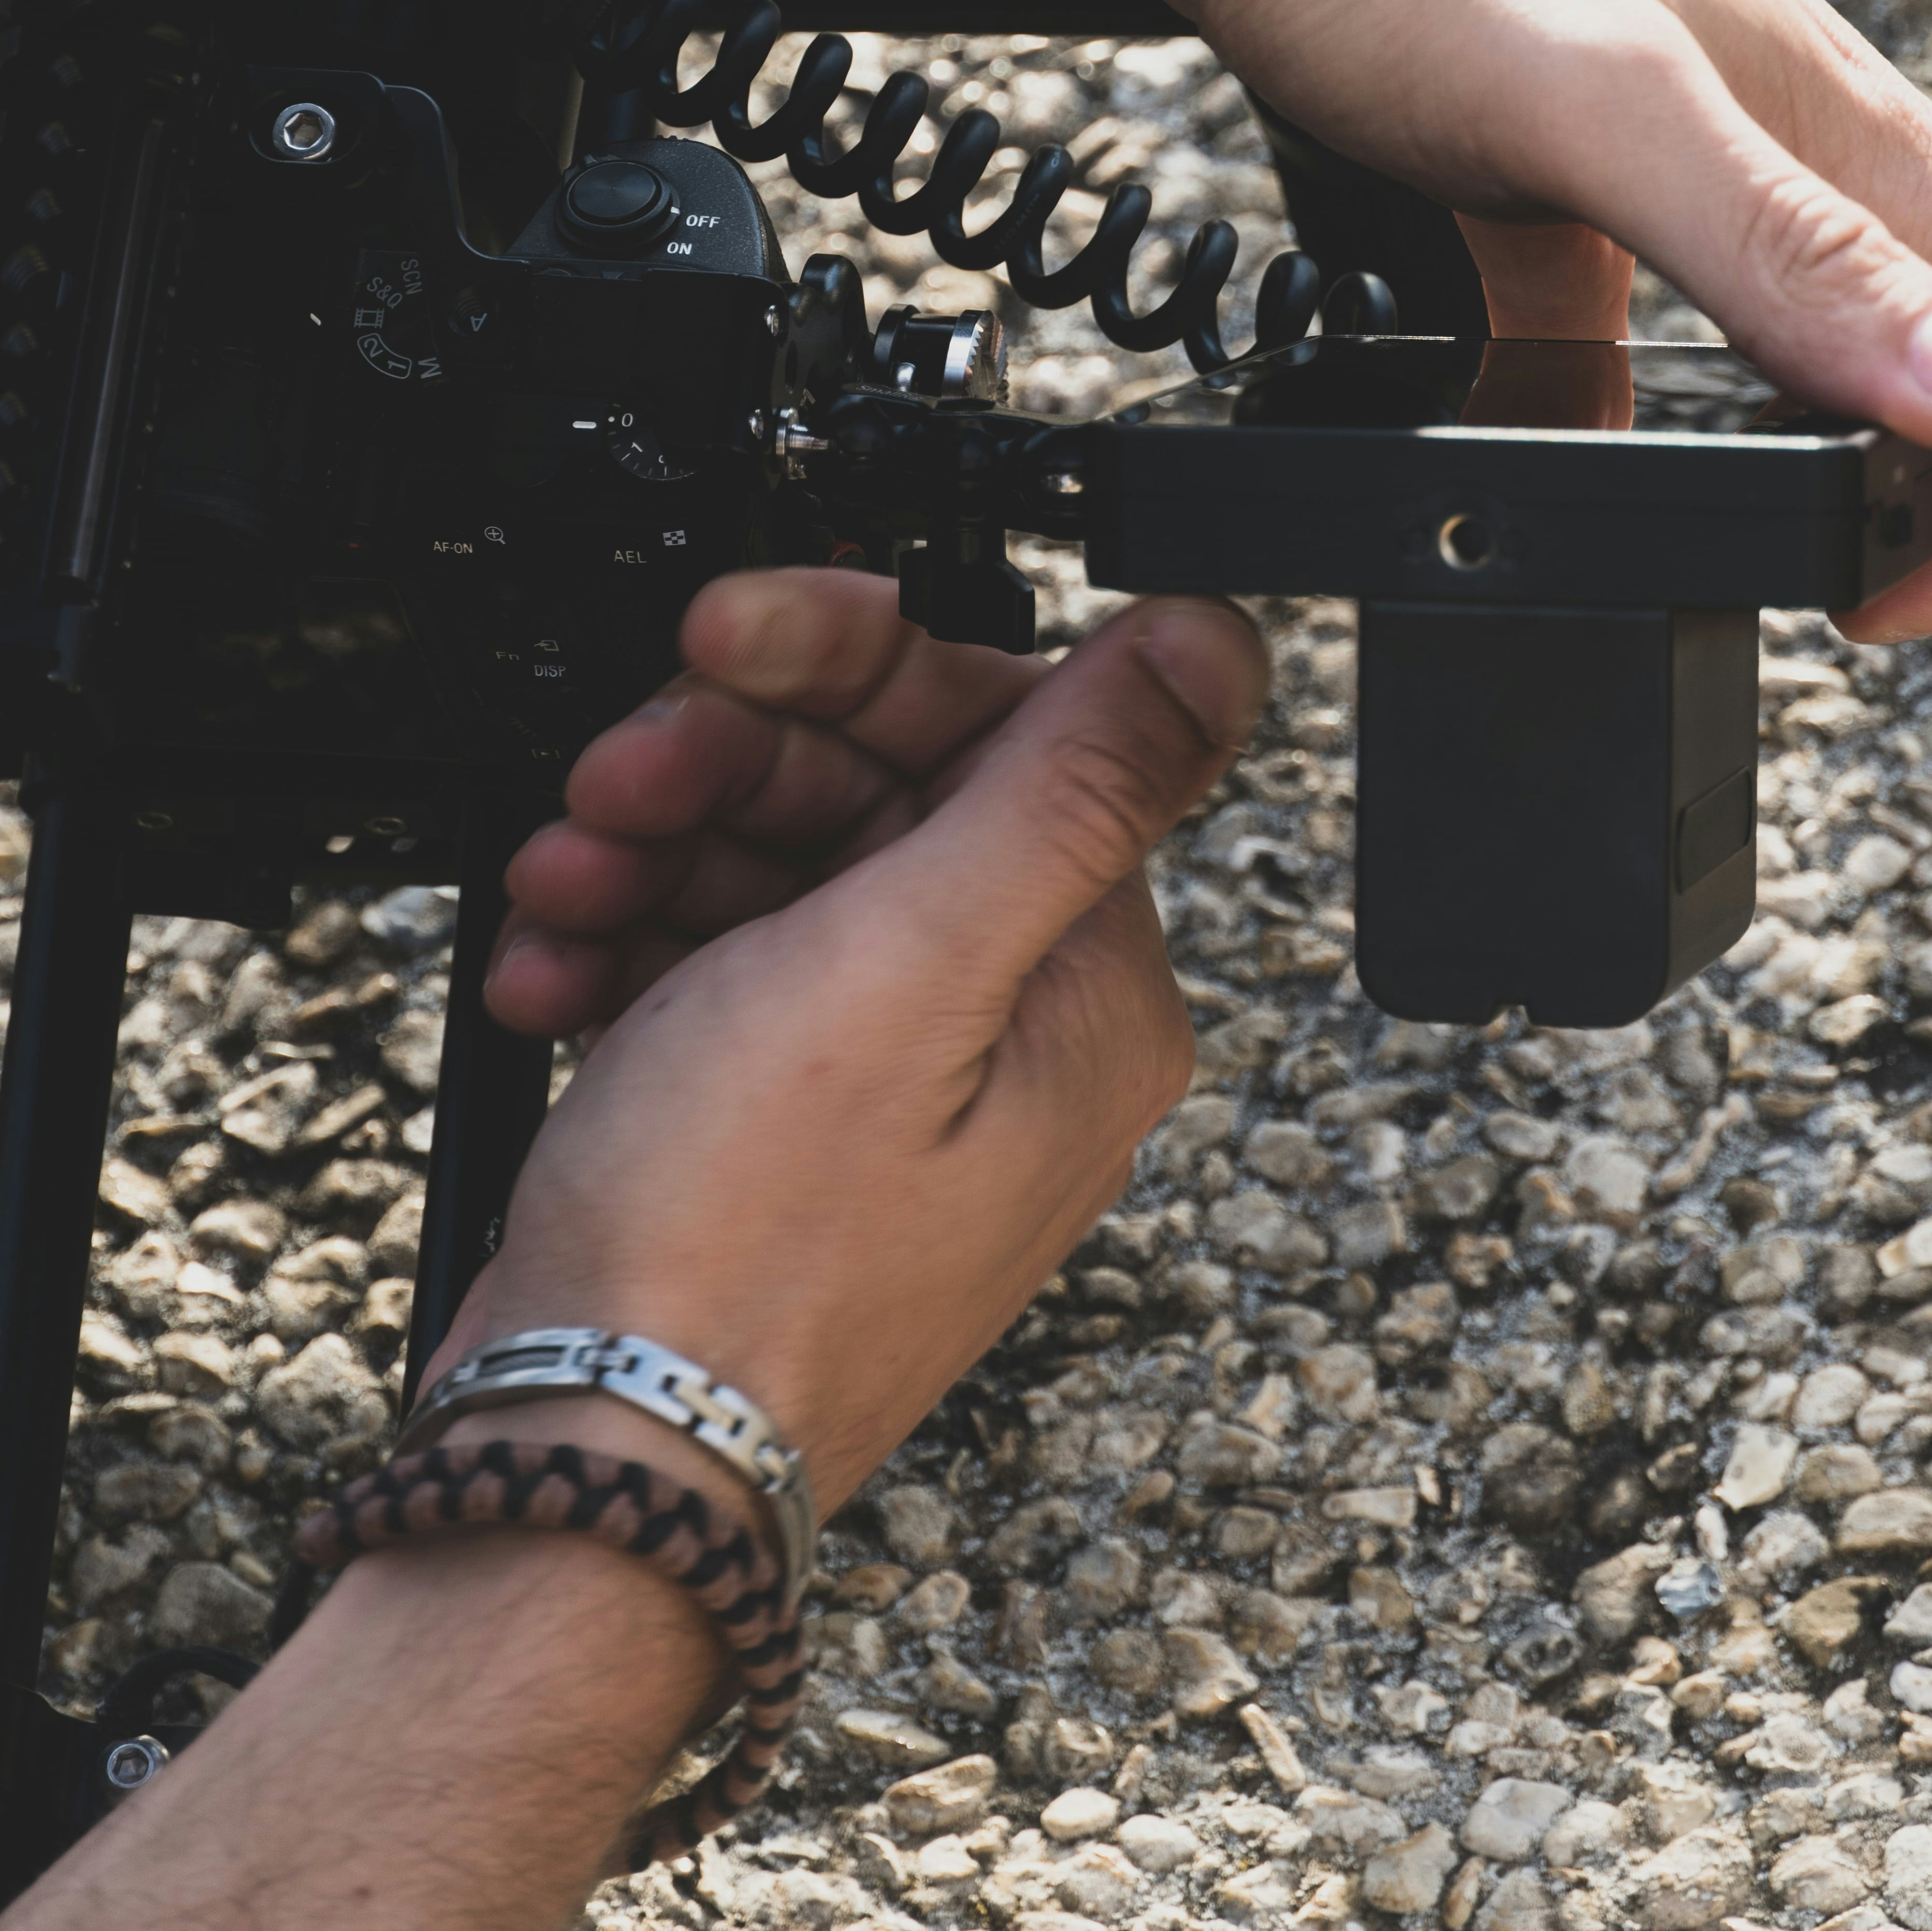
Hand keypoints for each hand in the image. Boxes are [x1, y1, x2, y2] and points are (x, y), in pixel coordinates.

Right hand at [428, 570, 1266, 1511]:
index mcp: (1078, 989)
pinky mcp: (776, 1118)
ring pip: (775, 867)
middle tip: (623, 773)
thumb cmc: (739, 1248)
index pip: (998, 734)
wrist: (589, 1457)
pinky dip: (623, 942)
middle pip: (874, 792)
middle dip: (726, 759)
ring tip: (569, 882)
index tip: (734, 634)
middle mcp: (1003, 1032)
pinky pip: (712, 963)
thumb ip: (1067, 787)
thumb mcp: (911, 967)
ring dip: (651, 845)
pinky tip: (556, 964)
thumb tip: (1215, 643)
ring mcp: (885, 1081)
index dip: (855, 663)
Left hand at [1156, 0, 1931, 638]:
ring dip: (1914, 461)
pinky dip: (1761, 408)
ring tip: (1835, 559)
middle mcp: (1839, 157)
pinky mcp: (1635, 189)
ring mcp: (1741, 171)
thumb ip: (1791, 244)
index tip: (1891, 594)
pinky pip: (1758, 313)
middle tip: (1882, 596)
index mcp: (1871, 146)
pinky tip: (1684, 455)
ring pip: (1921, 326)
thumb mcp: (1600, 103)